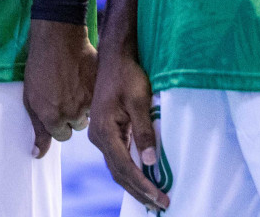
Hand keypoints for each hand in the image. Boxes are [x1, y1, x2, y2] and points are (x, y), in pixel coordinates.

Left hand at [23, 18, 96, 158]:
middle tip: (66, 94)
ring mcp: (87, 101)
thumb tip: (37, 154)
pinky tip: (84, 79)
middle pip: (77, 125)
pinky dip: (93, 92)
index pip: (62, 135)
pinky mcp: (99, 88)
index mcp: (53, 118)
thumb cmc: (39, 67)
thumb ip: (38, 129)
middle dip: (72, 115)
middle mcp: (72, 114)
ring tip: (75, 85)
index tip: (57, 108)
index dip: (58, 122)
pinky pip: (99, 99)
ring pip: (89, 113)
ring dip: (84, 104)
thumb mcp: (30, 98)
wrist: (57, 39)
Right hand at [87, 47, 167, 211]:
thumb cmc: (127, 75)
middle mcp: (98, 137)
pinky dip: (130, 172)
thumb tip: (150, 160)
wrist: (114, 57)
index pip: (125, 167)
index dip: (143, 185)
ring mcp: (100, 135)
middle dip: (139, 192)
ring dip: (134, 184)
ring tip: (153, 199)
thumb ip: (144, 131)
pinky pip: (118, 158)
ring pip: (117, 168)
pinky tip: (142, 178)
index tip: (160, 198)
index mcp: (104, 131)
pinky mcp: (106, 131)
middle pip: (118, 173)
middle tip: (160, 205)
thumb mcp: (139, 101)